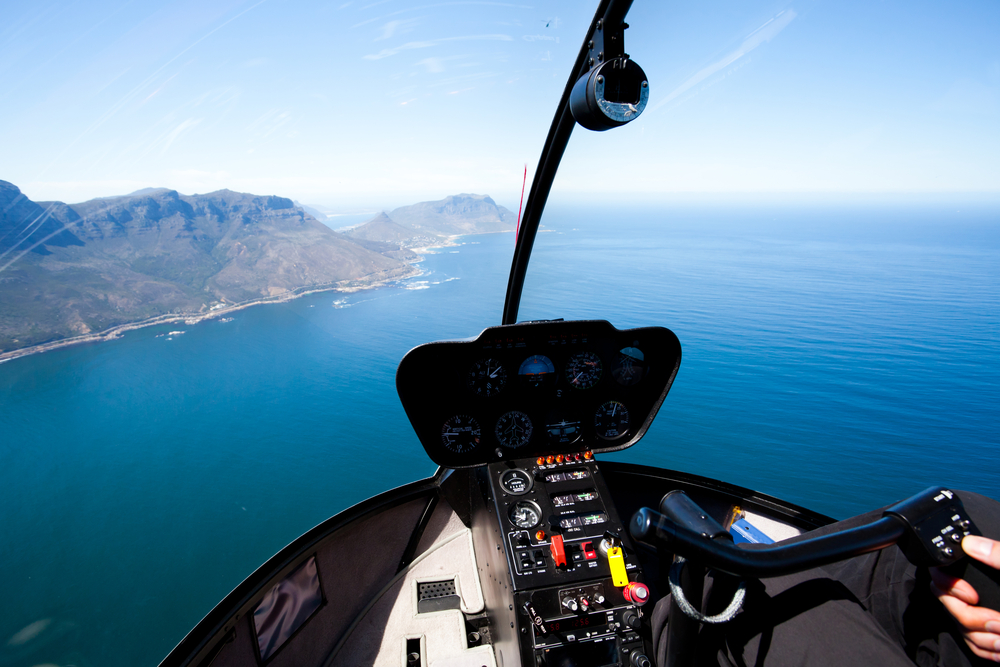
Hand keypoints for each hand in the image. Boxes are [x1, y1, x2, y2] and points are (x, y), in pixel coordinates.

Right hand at [931, 535, 999, 661]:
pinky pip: (973, 644)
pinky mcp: (990, 638)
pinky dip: (987, 648)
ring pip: (959, 626)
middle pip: (946, 601)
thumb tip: (969, 541)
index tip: (972, 595)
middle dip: (969, 615)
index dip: (948, 583)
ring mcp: (983, 617)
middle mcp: (978, 594)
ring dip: (982, 636)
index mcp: (986, 573)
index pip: (945, 572)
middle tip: (998, 622)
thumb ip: (998, 555)